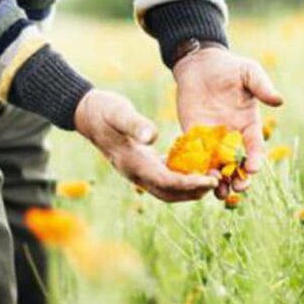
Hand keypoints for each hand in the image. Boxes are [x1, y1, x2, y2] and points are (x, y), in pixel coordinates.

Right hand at [75, 89, 217, 201]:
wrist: (86, 113)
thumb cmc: (104, 110)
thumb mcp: (119, 112)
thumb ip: (136, 124)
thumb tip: (153, 137)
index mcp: (133, 164)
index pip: (167, 183)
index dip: (190, 184)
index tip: (211, 180)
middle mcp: (136, 174)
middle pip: (170, 194)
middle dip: (194, 192)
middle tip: (217, 183)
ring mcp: (138, 172)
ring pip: (168, 190)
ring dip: (190, 189)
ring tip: (212, 179)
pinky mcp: (142, 165)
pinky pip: (165, 178)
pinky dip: (182, 178)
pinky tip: (197, 168)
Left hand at [173, 47, 283, 197]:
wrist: (199, 64)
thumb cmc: (228, 67)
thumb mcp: (248, 72)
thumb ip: (262, 86)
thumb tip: (279, 100)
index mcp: (248, 125)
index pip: (254, 148)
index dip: (255, 160)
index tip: (253, 169)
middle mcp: (232, 136)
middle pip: (238, 165)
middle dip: (239, 179)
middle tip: (237, 188)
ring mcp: (213, 139)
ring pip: (218, 167)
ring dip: (220, 182)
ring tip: (218, 193)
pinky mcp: (194, 137)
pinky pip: (197, 158)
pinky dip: (199, 171)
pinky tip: (197, 180)